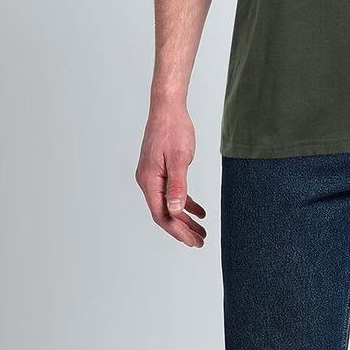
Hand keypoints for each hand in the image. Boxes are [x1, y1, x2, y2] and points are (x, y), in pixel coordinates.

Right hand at [135, 100, 207, 247]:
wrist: (168, 108)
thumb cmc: (173, 129)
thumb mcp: (180, 159)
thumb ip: (177, 185)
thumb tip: (175, 210)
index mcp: (149, 180)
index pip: (161, 215)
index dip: (177, 231)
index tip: (193, 241)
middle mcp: (147, 181)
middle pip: (164, 213)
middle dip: (182, 229)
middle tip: (200, 241)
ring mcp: (153, 177)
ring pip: (169, 205)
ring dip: (185, 219)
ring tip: (202, 231)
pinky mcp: (160, 171)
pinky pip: (172, 193)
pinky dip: (185, 204)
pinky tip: (199, 212)